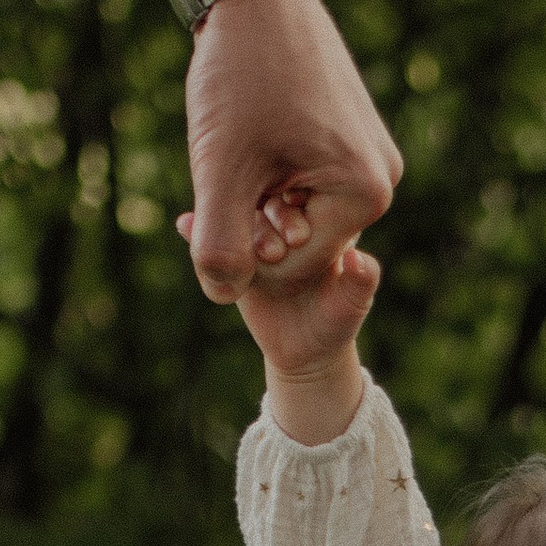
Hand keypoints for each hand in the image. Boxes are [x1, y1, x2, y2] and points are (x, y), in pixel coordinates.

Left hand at [182, 0, 400, 306]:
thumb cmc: (240, 74)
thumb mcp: (220, 169)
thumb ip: (219, 247)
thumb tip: (224, 294)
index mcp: (367, 195)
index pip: (291, 266)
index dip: (238, 243)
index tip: (217, 189)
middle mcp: (383, 180)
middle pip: (297, 241)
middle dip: (250, 218)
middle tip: (224, 163)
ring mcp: (372, 155)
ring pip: (295, 212)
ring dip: (254, 193)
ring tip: (239, 142)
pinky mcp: (353, 136)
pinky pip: (302, 182)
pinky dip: (267, 171)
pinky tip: (251, 132)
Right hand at [182, 201, 379, 385]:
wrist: (301, 345)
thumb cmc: (334, 320)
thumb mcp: (350, 306)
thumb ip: (361, 284)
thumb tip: (362, 261)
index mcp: (322, 218)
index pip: (311, 201)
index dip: (302, 216)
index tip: (299, 238)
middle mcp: (288, 216)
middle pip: (269, 200)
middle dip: (263, 220)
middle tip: (266, 249)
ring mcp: (258, 229)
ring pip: (238, 211)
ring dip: (229, 220)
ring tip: (218, 229)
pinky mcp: (233, 245)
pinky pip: (212, 232)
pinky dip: (196, 228)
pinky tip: (184, 224)